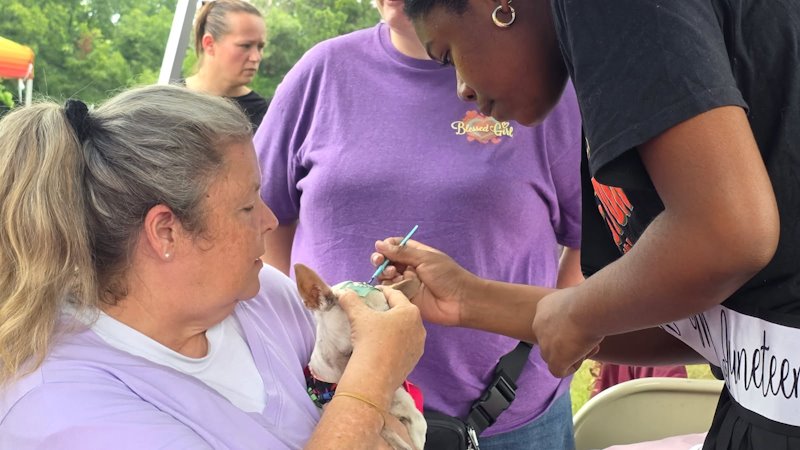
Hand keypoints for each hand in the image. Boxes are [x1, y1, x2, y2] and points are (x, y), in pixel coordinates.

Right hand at [337, 286, 425, 400]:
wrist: (374, 376)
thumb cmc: (370, 340)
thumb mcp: (358, 316)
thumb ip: (351, 300)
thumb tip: (343, 292)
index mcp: (410, 312)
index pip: (395, 294)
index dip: (381, 291)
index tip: (371, 292)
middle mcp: (420, 327)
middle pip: (402, 312)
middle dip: (388, 309)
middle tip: (372, 310)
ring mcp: (418, 346)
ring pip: (404, 330)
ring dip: (393, 327)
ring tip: (377, 330)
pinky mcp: (414, 361)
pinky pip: (404, 346)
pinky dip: (394, 343)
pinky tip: (382, 346)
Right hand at [371, 238, 477, 326]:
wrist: (460, 301)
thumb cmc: (447, 276)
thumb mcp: (425, 258)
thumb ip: (402, 252)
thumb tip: (379, 243)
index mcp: (416, 255)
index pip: (395, 246)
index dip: (386, 246)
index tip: (382, 248)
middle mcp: (409, 268)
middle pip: (387, 261)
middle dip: (380, 260)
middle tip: (379, 261)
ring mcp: (406, 284)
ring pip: (385, 277)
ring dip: (383, 273)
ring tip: (391, 273)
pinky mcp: (405, 299)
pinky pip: (389, 292)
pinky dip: (385, 288)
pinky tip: (390, 286)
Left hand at [531, 288, 601, 376]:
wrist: (588, 307)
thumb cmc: (591, 300)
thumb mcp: (578, 301)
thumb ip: (574, 311)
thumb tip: (584, 318)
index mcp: (544, 307)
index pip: (553, 325)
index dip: (569, 329)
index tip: (584, 323)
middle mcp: (538, 325)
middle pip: (552, 342)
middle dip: (569, 342)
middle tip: (587, 336)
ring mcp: (543, 344)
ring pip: (555, 357)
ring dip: (572, 353)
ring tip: (588, 342)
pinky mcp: (552, 360)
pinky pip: (559, 370)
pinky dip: (574, 365)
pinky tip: (584, 352)